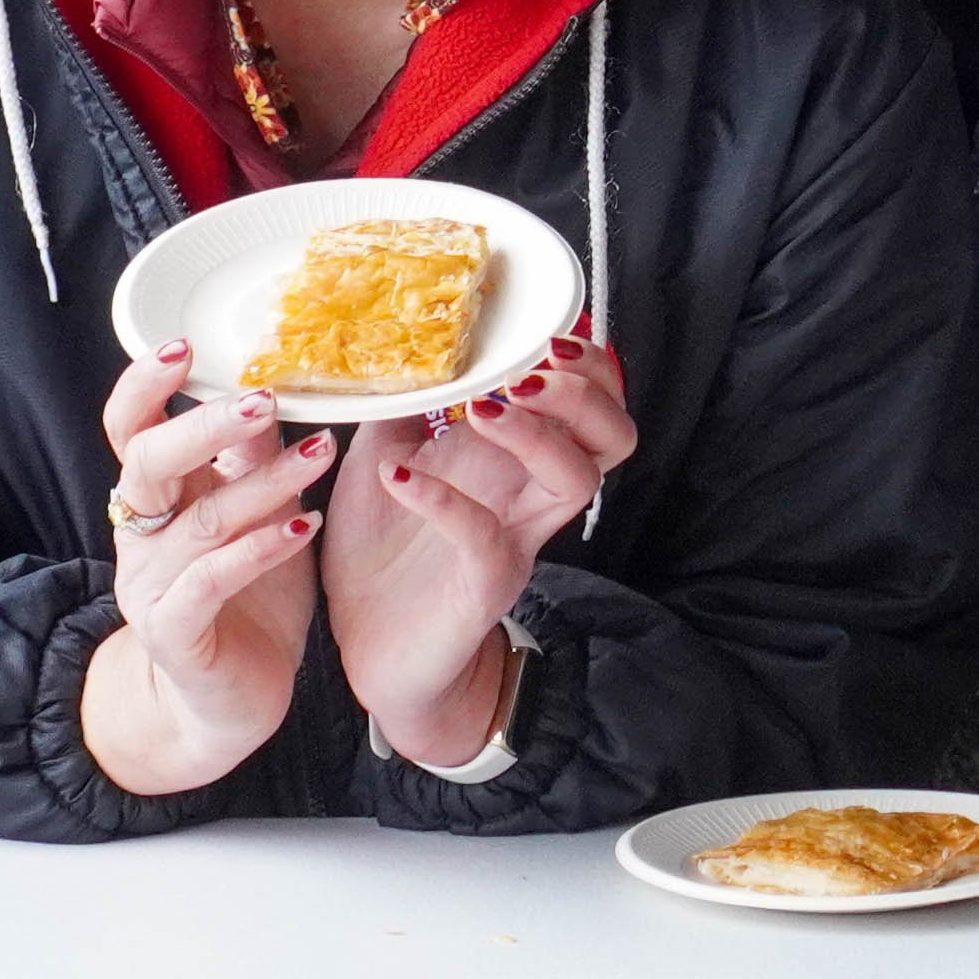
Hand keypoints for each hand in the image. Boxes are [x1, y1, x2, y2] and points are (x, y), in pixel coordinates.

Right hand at [76, 357, 329, 798]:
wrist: (228, 701)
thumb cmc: (246, 597)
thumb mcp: (256, 514)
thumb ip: (255, 458)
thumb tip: (277, 385)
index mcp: (156, 497)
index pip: (129, 428)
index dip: (145, 386)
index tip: (184, 345)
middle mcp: (142, 535)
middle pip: (148, 463)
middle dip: (203, 425)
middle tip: (261, 401)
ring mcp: (151, 585)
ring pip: (200, 520)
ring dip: (265, 482)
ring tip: (322, 453)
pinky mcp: (174, 632)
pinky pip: (211, 581)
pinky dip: (259, 550)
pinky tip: (303, 529)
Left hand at [322, 330, 636, 764]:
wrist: (364, 643)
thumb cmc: (380, 547)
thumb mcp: (383, 452)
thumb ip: (402, 402)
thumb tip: (401, 340)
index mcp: (516, 457)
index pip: (595, 400)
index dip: (589, 363)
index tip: (544, 335)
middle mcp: (531, 495)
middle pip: (613, 435)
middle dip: (582, 392)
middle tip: (528, 373)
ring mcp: (516, 540)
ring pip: (577, 480)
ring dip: (537, 434)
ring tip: (481, 411)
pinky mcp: (485, 584)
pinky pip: (485, 536)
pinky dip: (446, 499)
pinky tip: (400, 477)